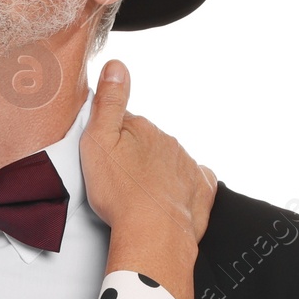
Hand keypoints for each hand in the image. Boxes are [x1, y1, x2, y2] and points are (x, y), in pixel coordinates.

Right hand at [80, 59, 216, 298]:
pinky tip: (167, 198)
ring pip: (169, 163)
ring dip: (156, 173)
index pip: (127, 122)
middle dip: (136, 156)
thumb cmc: (121, 193)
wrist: (153, 232)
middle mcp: (170, 144)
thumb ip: (109, 102)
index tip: (104, 154)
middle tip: (117, 179)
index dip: (113, 136)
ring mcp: (187, 168)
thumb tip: (117, 65)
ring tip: (137, 195)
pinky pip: (192, 183)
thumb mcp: (99, 141)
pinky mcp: (199, 193)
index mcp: (145, 129)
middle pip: (149, 144)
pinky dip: (181, 188)